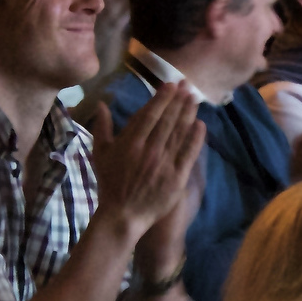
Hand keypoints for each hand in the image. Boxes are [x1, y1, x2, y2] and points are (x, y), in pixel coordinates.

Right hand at [91, 83, 205, 240]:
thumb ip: (102, 127)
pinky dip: (196, 138)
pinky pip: (188, 153)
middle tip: (187, 85)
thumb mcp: (100, 154)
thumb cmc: (110, 183)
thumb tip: (101, 104)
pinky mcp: (177, 177)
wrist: (123, 215)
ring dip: (188, 114)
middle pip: (168, 120)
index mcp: (130, 144)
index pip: (150, 115)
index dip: (162, 98)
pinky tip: (201, 124)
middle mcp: (149, 151)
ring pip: (180, 133)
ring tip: (195, 99)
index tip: (171, 85)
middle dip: (178, 100)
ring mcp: (164, 164)